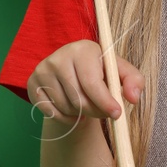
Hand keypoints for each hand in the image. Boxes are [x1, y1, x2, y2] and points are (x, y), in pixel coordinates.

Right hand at [26, 40, 143, 125]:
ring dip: (81, 114)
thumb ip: (133, 81)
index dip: (105, 101)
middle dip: (95, 111)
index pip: (91, 82)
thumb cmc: (101, 72)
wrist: (73, 74)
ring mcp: (43, 70)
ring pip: (66, 107)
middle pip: (79, 99)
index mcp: (82, 49)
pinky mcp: (32, 84)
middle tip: (102, 111)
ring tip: (86, 104)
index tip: (117, 114)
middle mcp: (59, 57)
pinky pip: (51, 112)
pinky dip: (65, 117)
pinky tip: (71, 108)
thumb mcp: (120, 73)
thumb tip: (134, 97)